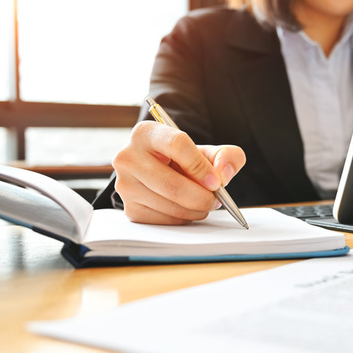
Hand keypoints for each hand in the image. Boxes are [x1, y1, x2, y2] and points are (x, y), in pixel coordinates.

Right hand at [112, 121, 245, 224]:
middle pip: (171, 183)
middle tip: (216, 200)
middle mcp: (128, 156)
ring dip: (196, 210)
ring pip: (169, 205)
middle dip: (202, 197)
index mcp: (147, 132)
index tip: (216, 182)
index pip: (177, 145)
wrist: (165, 173)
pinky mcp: (130, 208)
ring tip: (205, 203)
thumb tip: (223, 175)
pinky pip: (163, 220)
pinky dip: (183, 218)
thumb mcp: (210, 151)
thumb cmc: (187, 161)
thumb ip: (227, 156)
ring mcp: (125, 184)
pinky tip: (188, 209)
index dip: (201, 166)